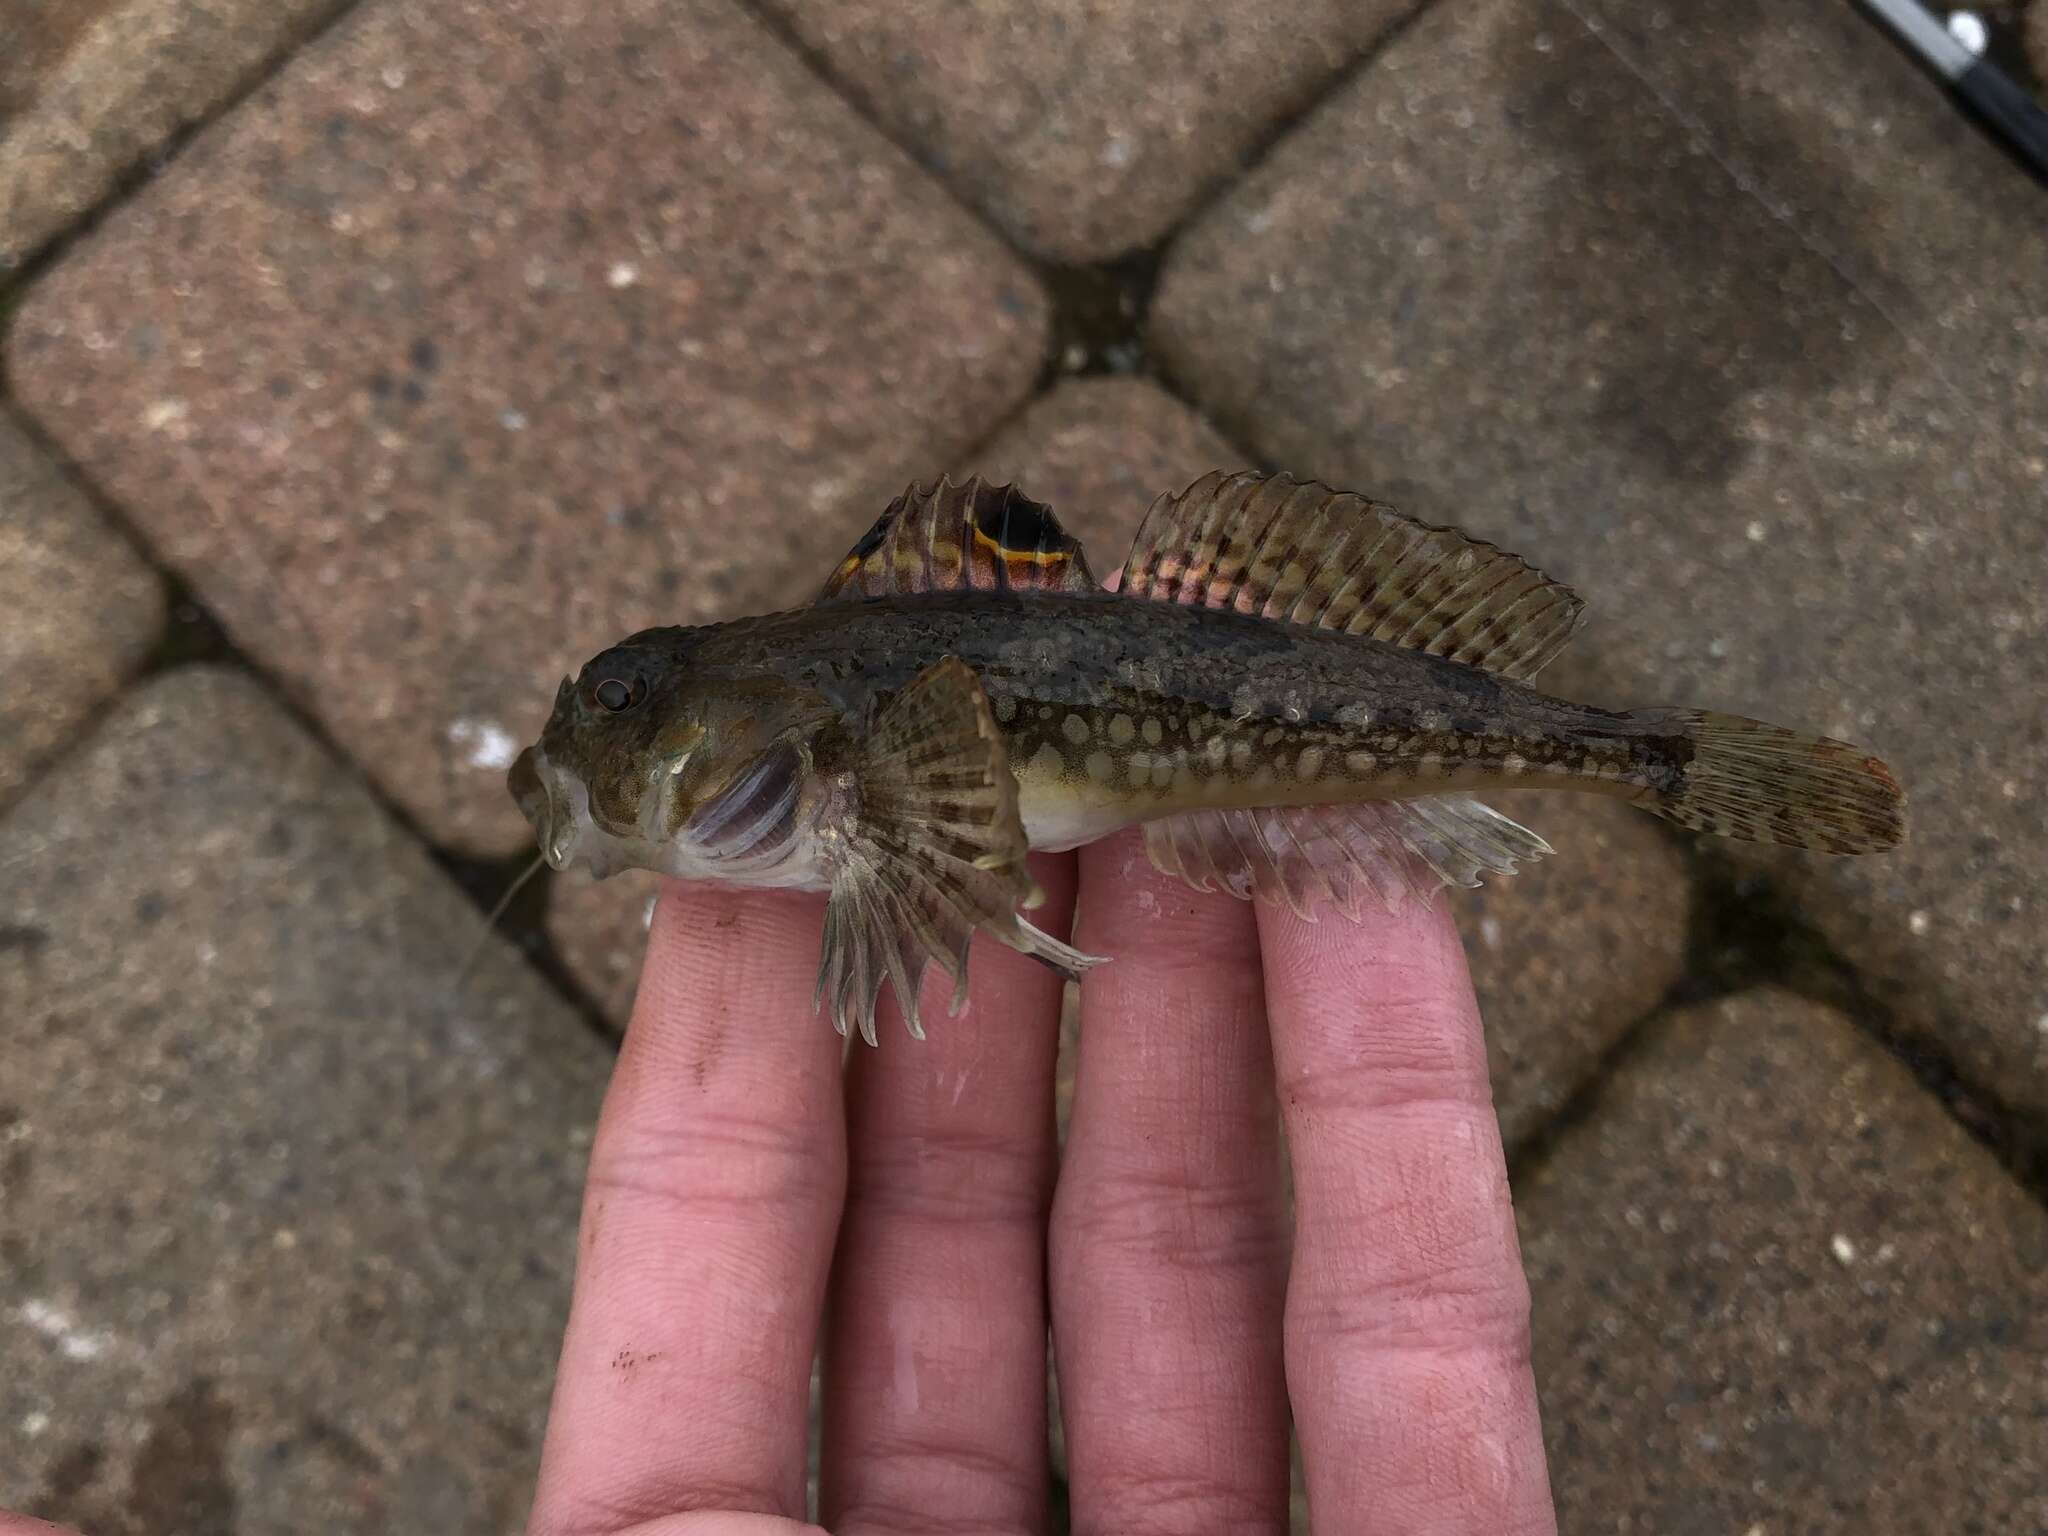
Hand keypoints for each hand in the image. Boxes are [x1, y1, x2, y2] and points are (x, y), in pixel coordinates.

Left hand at [524, 828, 1554, 1534]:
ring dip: (1217, 979)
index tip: (777, 797)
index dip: (749, 1008)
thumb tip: (453, 1249)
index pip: (728, 1252)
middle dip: (1002, 941)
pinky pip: (1428, 1353)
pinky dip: (1410, 1119)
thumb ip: (630, 1428)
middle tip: (1012, 726)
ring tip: (1194, 753)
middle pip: (981, 1211)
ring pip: (1213, 1243)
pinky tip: (1384, 908)